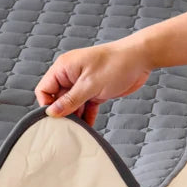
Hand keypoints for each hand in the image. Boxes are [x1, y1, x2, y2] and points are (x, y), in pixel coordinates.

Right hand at [35, 40, 151, 125]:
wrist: (142, 58)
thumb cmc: (116, 63)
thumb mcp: (90, 85)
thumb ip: (70, 100)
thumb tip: (52, 112)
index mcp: (63, 68)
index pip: (44, 89)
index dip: (47, 104)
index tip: (55, 118)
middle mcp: (70, 75)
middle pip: (57, 99)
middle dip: (62, 112)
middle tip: (67, 127)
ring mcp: (82, 83)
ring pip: (71, 104)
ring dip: (75, 116)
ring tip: (78, 129)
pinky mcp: (94, 90)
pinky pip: (85, 105)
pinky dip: (86, 115)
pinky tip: (88, 126)